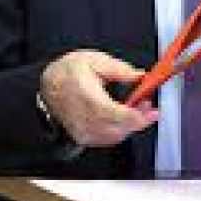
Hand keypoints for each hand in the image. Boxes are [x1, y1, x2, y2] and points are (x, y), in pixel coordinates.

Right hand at [39, 50, 157, 146]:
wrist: (48, 85)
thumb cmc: (68, 72)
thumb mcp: (95, 60)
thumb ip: (120, 69)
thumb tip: (140, 76)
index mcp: (87, 97)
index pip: (115, 114)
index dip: (137, 115)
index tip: (152, 111)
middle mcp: (83, 119)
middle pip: (118, 129)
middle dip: (139, 120)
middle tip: (149, 107)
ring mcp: (82, 131)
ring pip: (115, 137)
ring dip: (131, 126)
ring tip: (139, 109)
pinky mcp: (83, 138)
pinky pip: (107, 140)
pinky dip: (121, 131)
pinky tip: (126, 118)